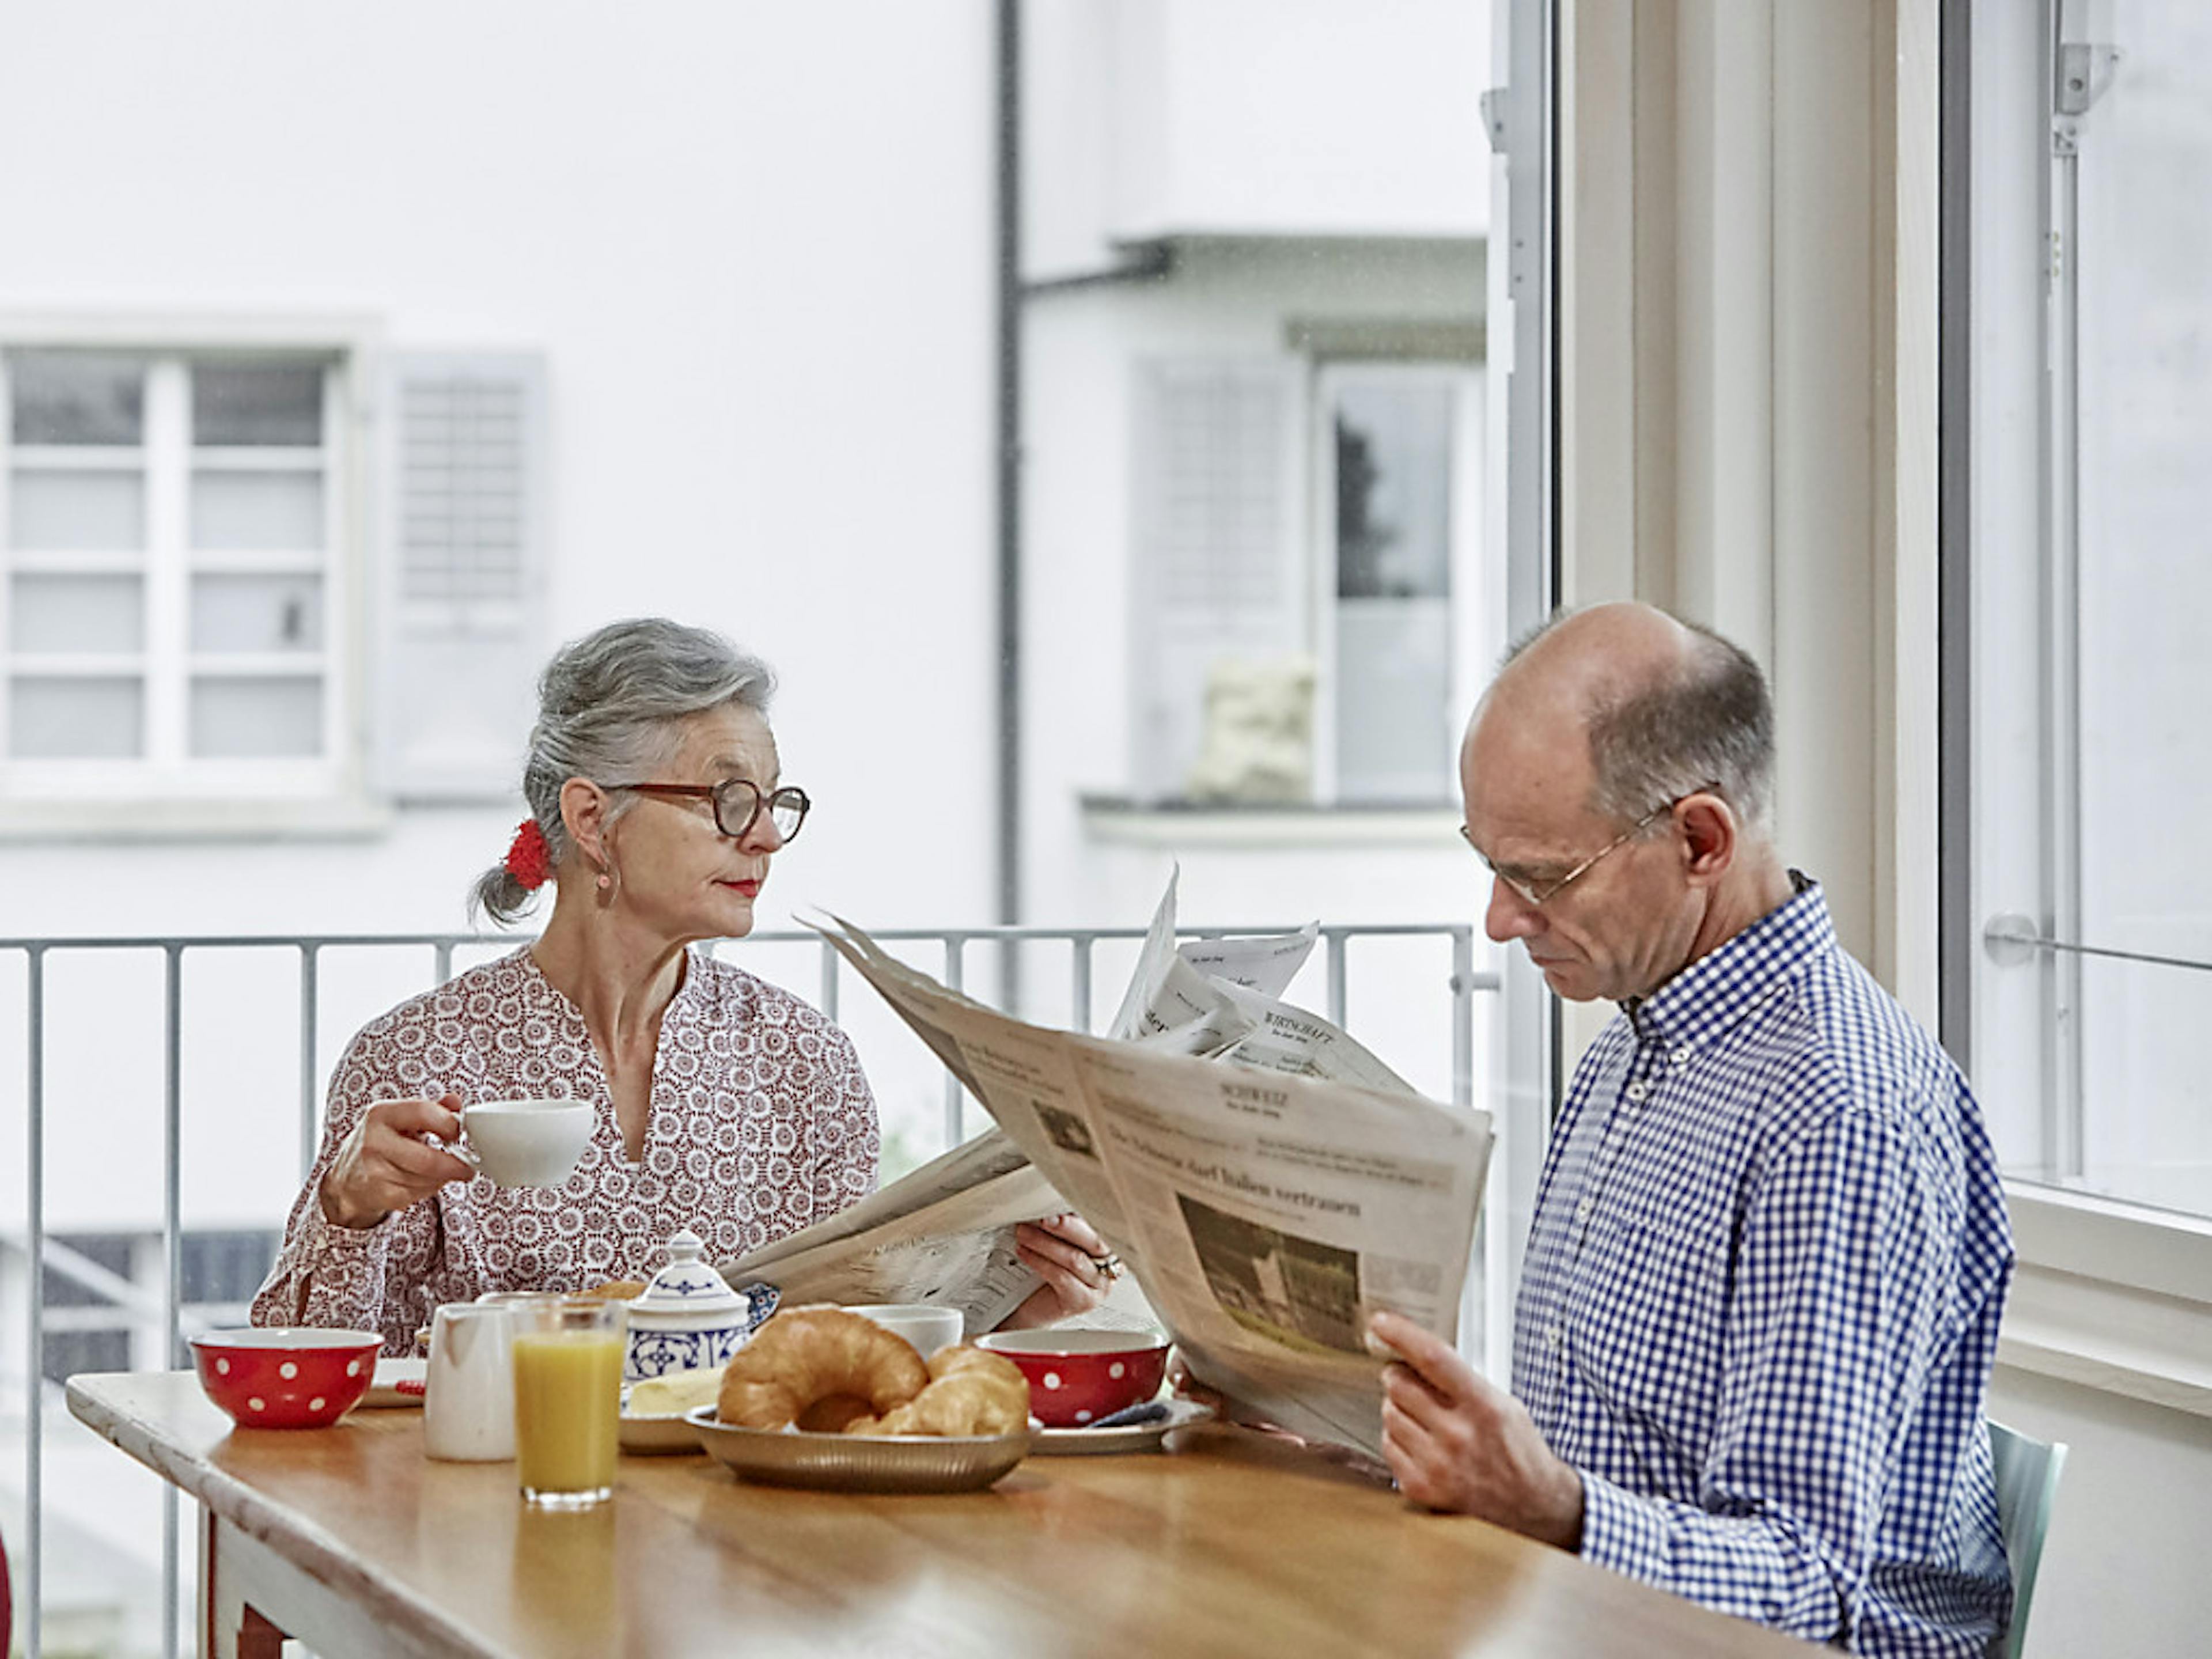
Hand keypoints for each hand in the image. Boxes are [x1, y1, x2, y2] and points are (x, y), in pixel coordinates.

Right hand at [318, 1094, 476, 1229]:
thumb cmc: (380, 1144)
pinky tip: (424, 1182)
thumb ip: (431, 1109)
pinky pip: (418, 1193)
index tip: (459, 1132)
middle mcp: (373, 1141)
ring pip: (426, 1178)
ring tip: (442, 1171)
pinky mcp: (379, 1194)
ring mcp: (374, 1170)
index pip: (423, 1112)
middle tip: (468, 1166)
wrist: (346, 1179)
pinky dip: (429, 1189)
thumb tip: (456, 1101)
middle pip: (428, 1158)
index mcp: (381, 1114)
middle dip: (455, 1164)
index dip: (449, 1124)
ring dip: (443, 1177)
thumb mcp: (400, 1119)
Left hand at [997, 1212, 1115, 1328]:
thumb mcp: (1063, 1241)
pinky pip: (1061, 1277)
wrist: (1037, 1306)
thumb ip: (1065, 1227)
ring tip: (1023, 1233)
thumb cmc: (1052, 1269)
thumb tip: (1052, 1204)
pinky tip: (1024, 1252)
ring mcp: (1101, 1286)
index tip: (1062, 1204)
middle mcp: (1112, 1265)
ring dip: (1045, 1243)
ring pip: (1074, 1259)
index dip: (1085, 1213)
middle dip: (1068, 1227)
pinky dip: (1039, 1262)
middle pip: (1096, 1241)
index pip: (1103, 1225)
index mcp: (1112, 1245)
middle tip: (1045, 1218)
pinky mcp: (1084, 1301)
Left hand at [1371, 1309, 1585, 1547]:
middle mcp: (1457, 1435)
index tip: (1380, 1323)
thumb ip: (1462, 1381)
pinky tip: (1421, 1443)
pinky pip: (1387, 1446)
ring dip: (1398, 1408)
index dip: (1402, 1335)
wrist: (1532, 1505)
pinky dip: (1398, 1439)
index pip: (1434, 1358)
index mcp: (1483, 1407)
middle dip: (1398, 1376)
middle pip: (1398, 1385)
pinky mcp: (1421, 1488)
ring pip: (1388, 1414)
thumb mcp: (1503, 1404)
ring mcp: (1437, 1465)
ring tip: (1424, 1418)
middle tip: (1410, 1380)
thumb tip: (1415, 1353)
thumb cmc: (1518, 1450)